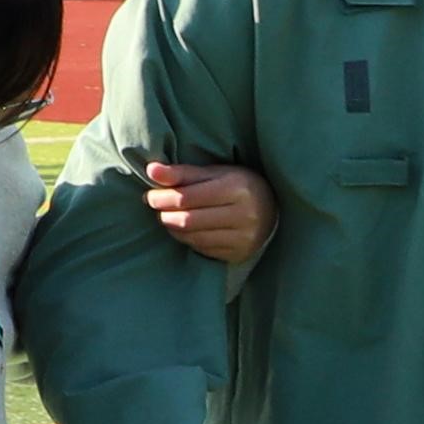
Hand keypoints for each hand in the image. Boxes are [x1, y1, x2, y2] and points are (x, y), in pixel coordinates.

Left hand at [144, 158, 271, 263]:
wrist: (273, 211)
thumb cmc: (239, 186)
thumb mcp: (216, 172)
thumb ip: (183, 173)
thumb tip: (151, 170)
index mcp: (237, 188)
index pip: (188, 197)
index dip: (163, 197)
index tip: (150, 196)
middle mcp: (243, 214)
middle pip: (188, 219)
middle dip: (165, 214)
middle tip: (156, 208)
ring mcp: (243, 237)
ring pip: (193, 237)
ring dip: (174, 228)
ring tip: (168, 217)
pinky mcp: (238, 253)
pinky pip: (202, 248)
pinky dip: (188, 239)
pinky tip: (185, 231)